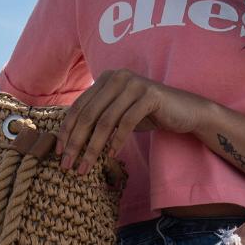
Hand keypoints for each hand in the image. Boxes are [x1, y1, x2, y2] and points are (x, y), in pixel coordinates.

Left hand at [54, 69, 206, 174]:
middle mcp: (117, 77)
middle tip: (68, 164)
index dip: (67, 131)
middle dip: (76, 142)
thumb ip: (100, 119)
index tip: (60, 153)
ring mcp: (133, 84)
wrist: (185, 111)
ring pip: (105, 121)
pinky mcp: (149, 96)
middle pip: (89, 114)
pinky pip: (126, 122)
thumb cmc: (150, 115)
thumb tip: (72, 139)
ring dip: (93, 148)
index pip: (79, 107)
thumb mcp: (120, 115)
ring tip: (86, 167)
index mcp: (105, 79)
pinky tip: (111, 157)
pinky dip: (117, 141)